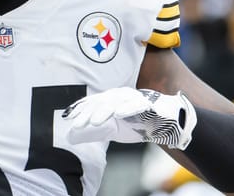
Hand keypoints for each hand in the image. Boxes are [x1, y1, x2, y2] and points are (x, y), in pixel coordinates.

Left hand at [63, 87, 196, 149]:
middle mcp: (119, 96)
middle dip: (87, 112)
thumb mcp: (112, 130)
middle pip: (100, 102)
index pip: (91, 103)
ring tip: (94, 121)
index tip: (67, 118)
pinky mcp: (147, 104)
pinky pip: (136, 105)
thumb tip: (69, 137)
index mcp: (109, 100)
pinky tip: (118, 114)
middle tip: (77, 123)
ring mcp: (133, 98)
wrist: (165, 122)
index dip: (79, 110)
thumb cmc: (136, 123)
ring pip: (116, 102)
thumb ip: (93, 133)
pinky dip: (127, 108)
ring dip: (104, 110)